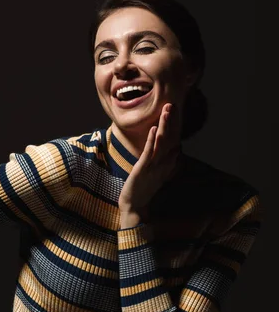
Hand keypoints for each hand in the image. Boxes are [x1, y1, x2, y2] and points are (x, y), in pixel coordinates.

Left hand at [118, 103, 180, 224]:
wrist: (135, 207)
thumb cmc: (144, 189)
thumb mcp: (156, 173)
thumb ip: (165, 160)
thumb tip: (175, 148)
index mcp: (167, 163)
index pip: (173, 140)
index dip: (175, 125)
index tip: (177, 109)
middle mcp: (164, 163)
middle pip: (170, 138)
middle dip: (172, 121)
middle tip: (173, 104)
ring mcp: (155, 166)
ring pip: (162, 142)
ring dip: (164, 125)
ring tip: (167, 110)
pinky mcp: (143, 169)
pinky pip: (149, 153)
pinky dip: (152, 141)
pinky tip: (154, 129)